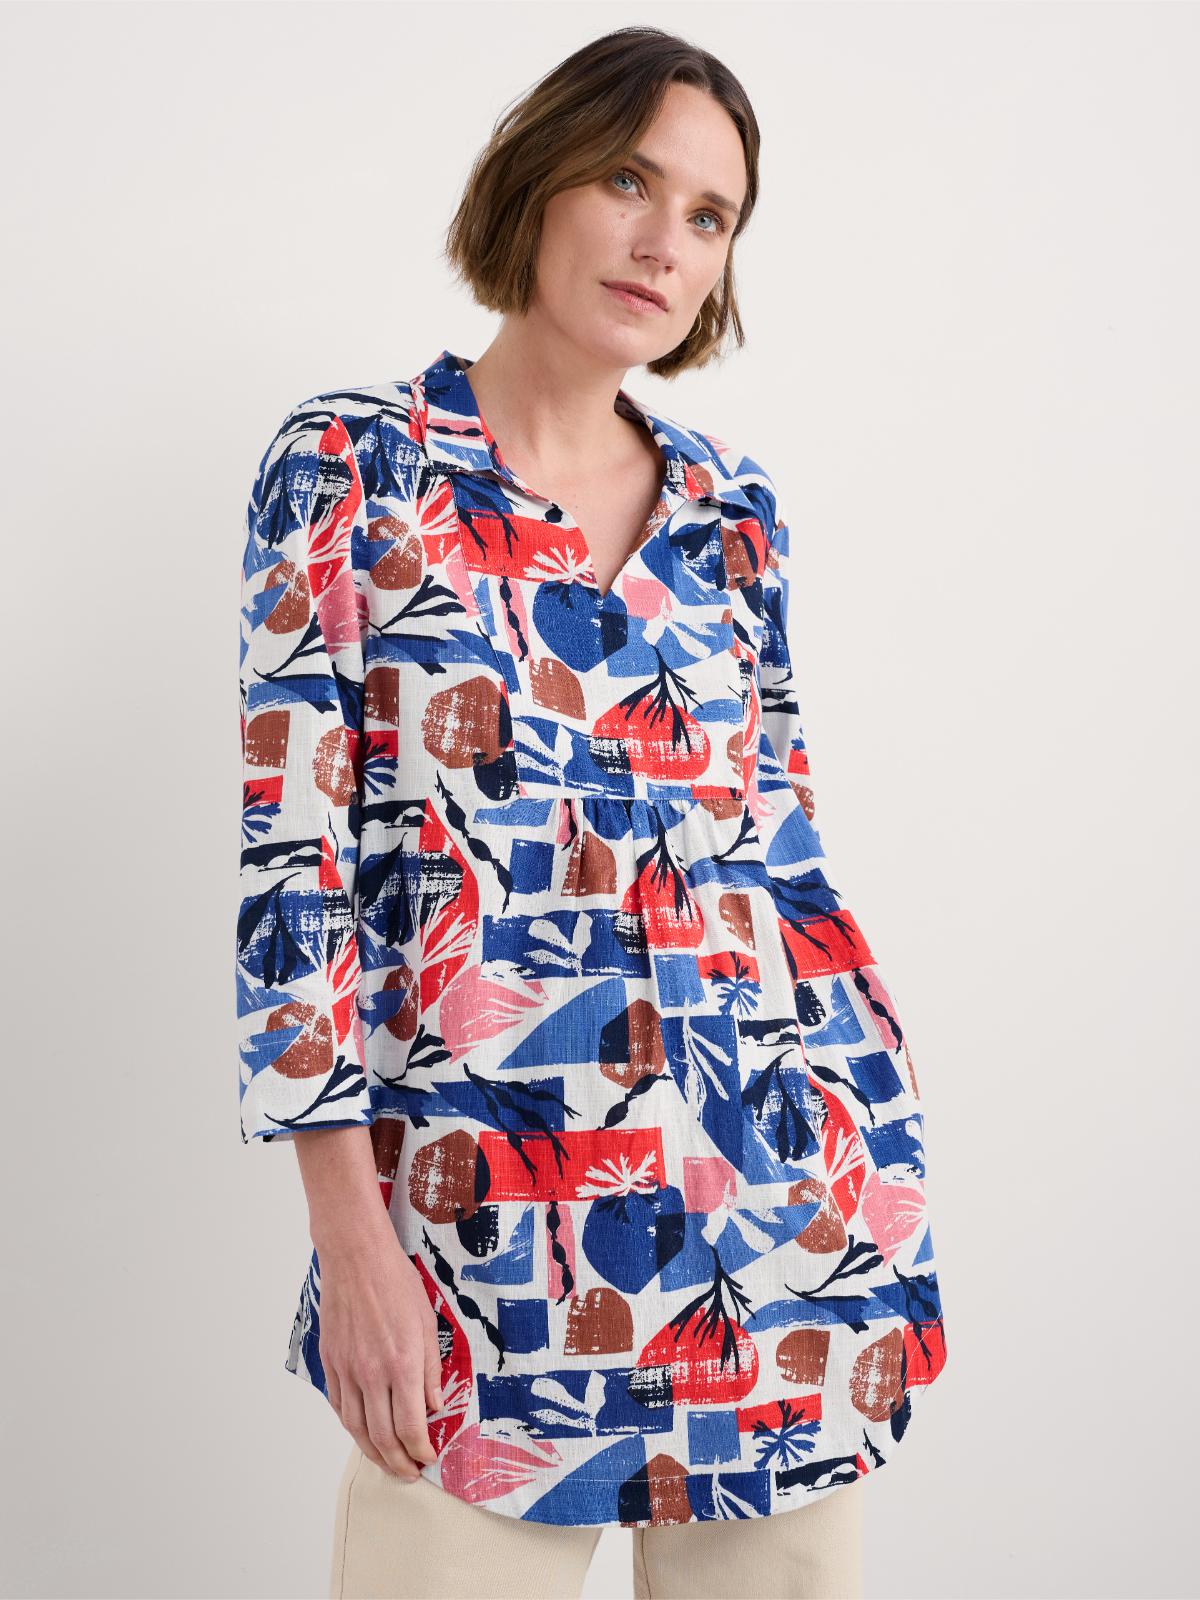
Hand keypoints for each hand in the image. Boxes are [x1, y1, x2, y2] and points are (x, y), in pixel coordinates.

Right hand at [316, 1223, 444, 1480]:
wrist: (356, 1258)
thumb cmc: (396, 1283)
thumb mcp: (426, 1324)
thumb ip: (431, 1371)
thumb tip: (434, 1407)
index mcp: (402, 1364)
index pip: (411, 1426)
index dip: (420, 1450)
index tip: (428, 1458)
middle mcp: (372, 1374)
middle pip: (382, 1436)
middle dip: (398, 1462)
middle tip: (409, 1472)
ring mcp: (347, 1370)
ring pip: (357, 1428)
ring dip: (373, 1452)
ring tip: (387, 1462)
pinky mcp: (331, 1362)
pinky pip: (339, 1406)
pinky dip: (351, 1426)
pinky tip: (362, 1432)